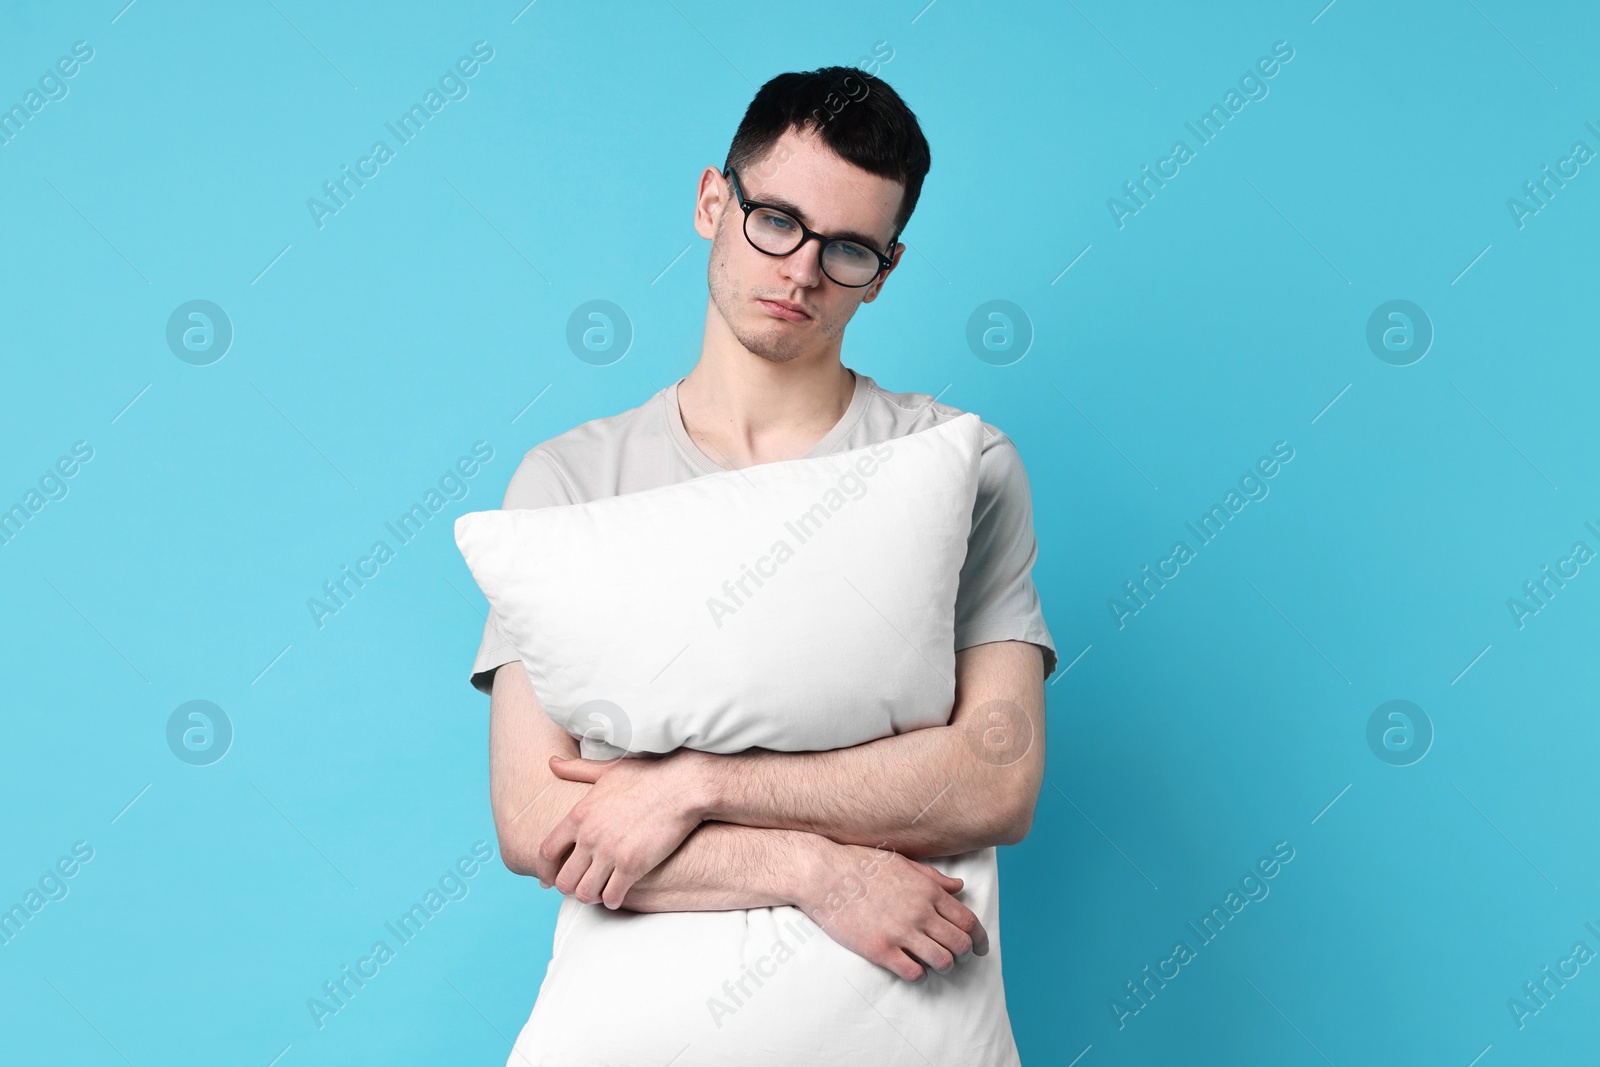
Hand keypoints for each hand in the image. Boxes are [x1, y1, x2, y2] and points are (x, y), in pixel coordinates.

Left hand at [538, 749, 714, 908]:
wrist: (683, 786)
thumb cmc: (647, 775)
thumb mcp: (606, 770)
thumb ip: (576, 770)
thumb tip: (551, 763)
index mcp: (579, 815)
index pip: (546, 852)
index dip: (546, 869)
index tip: (550, 877)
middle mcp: (589, 837)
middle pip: (563, 879)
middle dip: (569, 888)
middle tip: (580, 886)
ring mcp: (610, 853)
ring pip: (585, 893)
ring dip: (591, 897)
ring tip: (599, 893)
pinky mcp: (633, 866)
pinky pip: (612, 896)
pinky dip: (612, 900)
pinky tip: (617, 896)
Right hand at [796, 839, 988, 981]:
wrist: (823, 874)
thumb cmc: (861, 864)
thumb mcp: (903, 863)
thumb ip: (934, 878)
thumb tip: (959, 886)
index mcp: (928, 891)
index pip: (968, 921)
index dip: (980, 938)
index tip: (981, 947)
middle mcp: (920, 912)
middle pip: (960, 944)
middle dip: (965, 954)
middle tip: (959, 958)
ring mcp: (900, 932)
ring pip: (942, 961)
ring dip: (944, 966)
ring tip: (936, 964)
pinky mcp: (880, 949)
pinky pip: (913, 972)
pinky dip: (919, 974)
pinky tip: (912, 968)